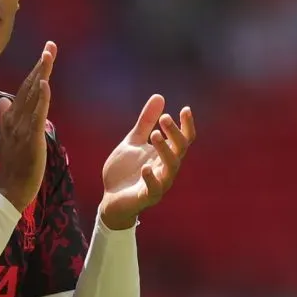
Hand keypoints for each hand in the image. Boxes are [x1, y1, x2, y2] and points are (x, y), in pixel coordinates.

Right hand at [0, 41, 56, 211]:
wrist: (10, 188)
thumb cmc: (13, 165)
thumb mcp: (8, 137)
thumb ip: (7, 117)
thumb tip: (4, 100)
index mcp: (12, 118)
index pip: (25, 89)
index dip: (35, 71)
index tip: (45, 53)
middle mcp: (15, 118)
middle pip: (29, 87)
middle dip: (40, 66)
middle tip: (50, 46)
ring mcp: (22, 127)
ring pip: (33, 96)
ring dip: (41, 75)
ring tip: (47, 56)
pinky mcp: (31, 138)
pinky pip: (37, 115)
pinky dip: (41, 98)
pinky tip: (45, 83)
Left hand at [99, 94, 195, 229]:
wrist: (110, 199)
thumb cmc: (125, 171)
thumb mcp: (133, 142)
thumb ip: (145, 123)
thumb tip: (159, 97)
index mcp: (164, 155)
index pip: (183, 140)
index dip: (186, 126)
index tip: (185, 109)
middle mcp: (165, 168)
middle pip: (180, 150)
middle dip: (175, 134)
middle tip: (165, 118)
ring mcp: (158, 183)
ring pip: (171, 168)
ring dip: (165, 151)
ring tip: (155, 134)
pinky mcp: (146, 197)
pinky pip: (154, 189)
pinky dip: (151, 179)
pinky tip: (145, 168)